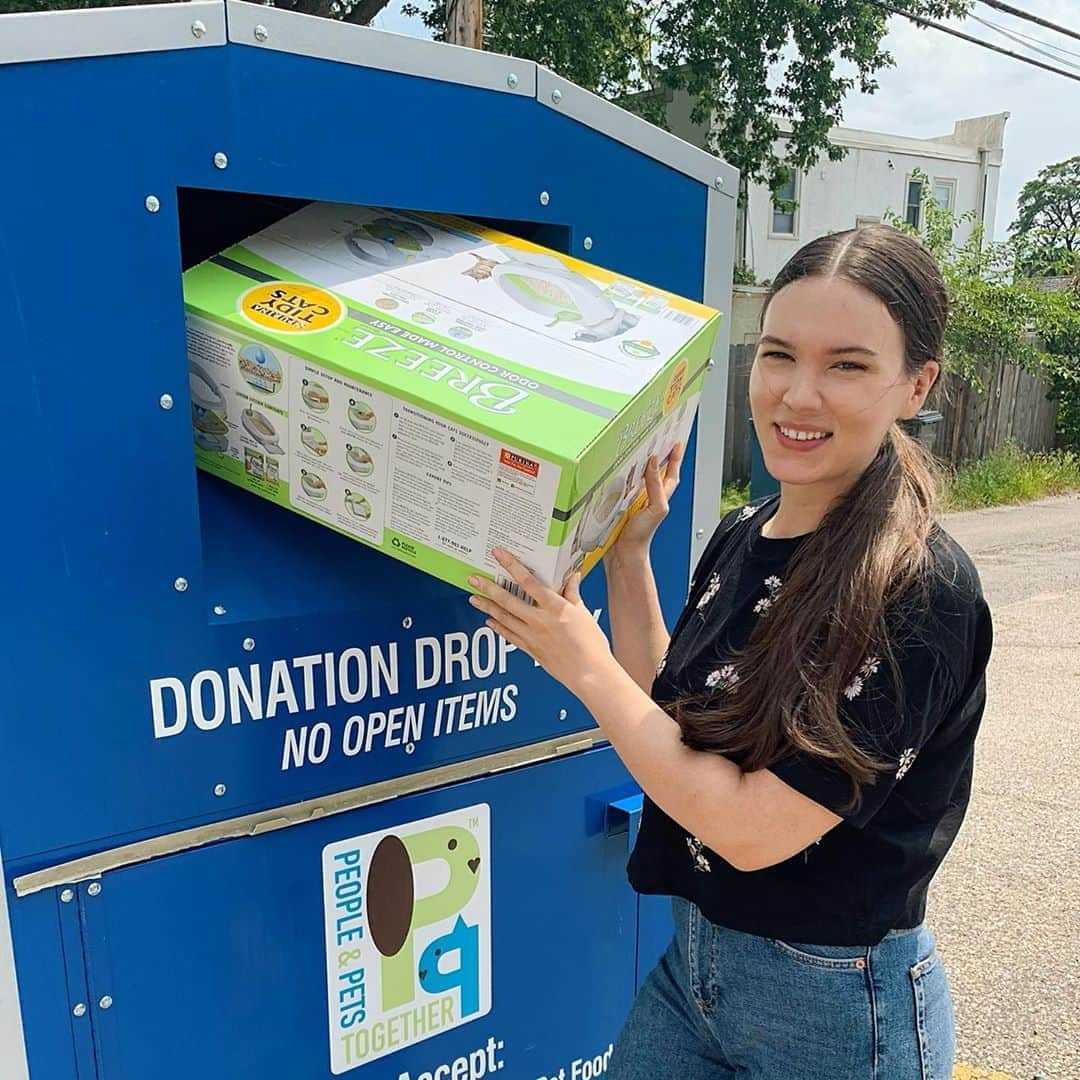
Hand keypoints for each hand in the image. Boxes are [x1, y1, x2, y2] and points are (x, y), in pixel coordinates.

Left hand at [468, 549, 617, 698]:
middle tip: (474, 579)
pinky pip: (509, 636)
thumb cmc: (591, 645)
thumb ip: (573, 594)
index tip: (500, 555)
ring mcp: (533, 636)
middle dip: (488, 588)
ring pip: (504, 618)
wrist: (590, 673)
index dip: (512, 565)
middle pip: (508, 600)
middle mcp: (540, 620)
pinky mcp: (531, 649)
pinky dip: (498, 627)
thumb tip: (572, 577)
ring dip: (487, 607)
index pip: (529, 581)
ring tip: (474, 598)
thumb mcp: (584, 613)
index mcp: (555, 607)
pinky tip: (489, 620)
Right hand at [605, 442, 683, 564]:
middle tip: (660, 442)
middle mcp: (648, 500)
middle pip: (657, 475)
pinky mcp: (620, 508)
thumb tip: (653, 462)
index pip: (671, 474)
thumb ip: (655, 486)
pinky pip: (622, 489)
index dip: (675, 459)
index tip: (678, 443)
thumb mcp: (655, 508)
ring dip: (639, 468)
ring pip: (639, 481)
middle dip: (660, 459)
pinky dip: (621, 480)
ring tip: (639, 452)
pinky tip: (615, 475)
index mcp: (660, 498)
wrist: (623, 556)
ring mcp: (634, 504)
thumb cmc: (640, 538)